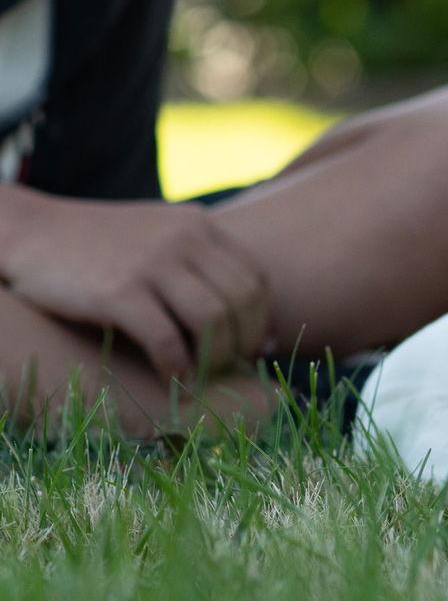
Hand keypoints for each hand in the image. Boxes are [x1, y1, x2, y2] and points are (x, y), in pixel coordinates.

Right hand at [0, 190, 270, 377]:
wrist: (31, 232)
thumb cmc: (100, 247)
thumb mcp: (160, 238)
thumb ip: (203, 269)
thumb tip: (253, 327)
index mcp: (199, 226)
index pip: (256, 277)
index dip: (261, 319)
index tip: (252, 348)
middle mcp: (184, 239)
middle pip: (242, 300)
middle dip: (243, 341)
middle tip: (229, 367)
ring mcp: (152, 263)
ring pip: (213, 319)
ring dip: (215, 356)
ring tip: (202, 373)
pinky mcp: (119, 291)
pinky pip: (167, 338)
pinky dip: (178, 364)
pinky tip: (174, 376)